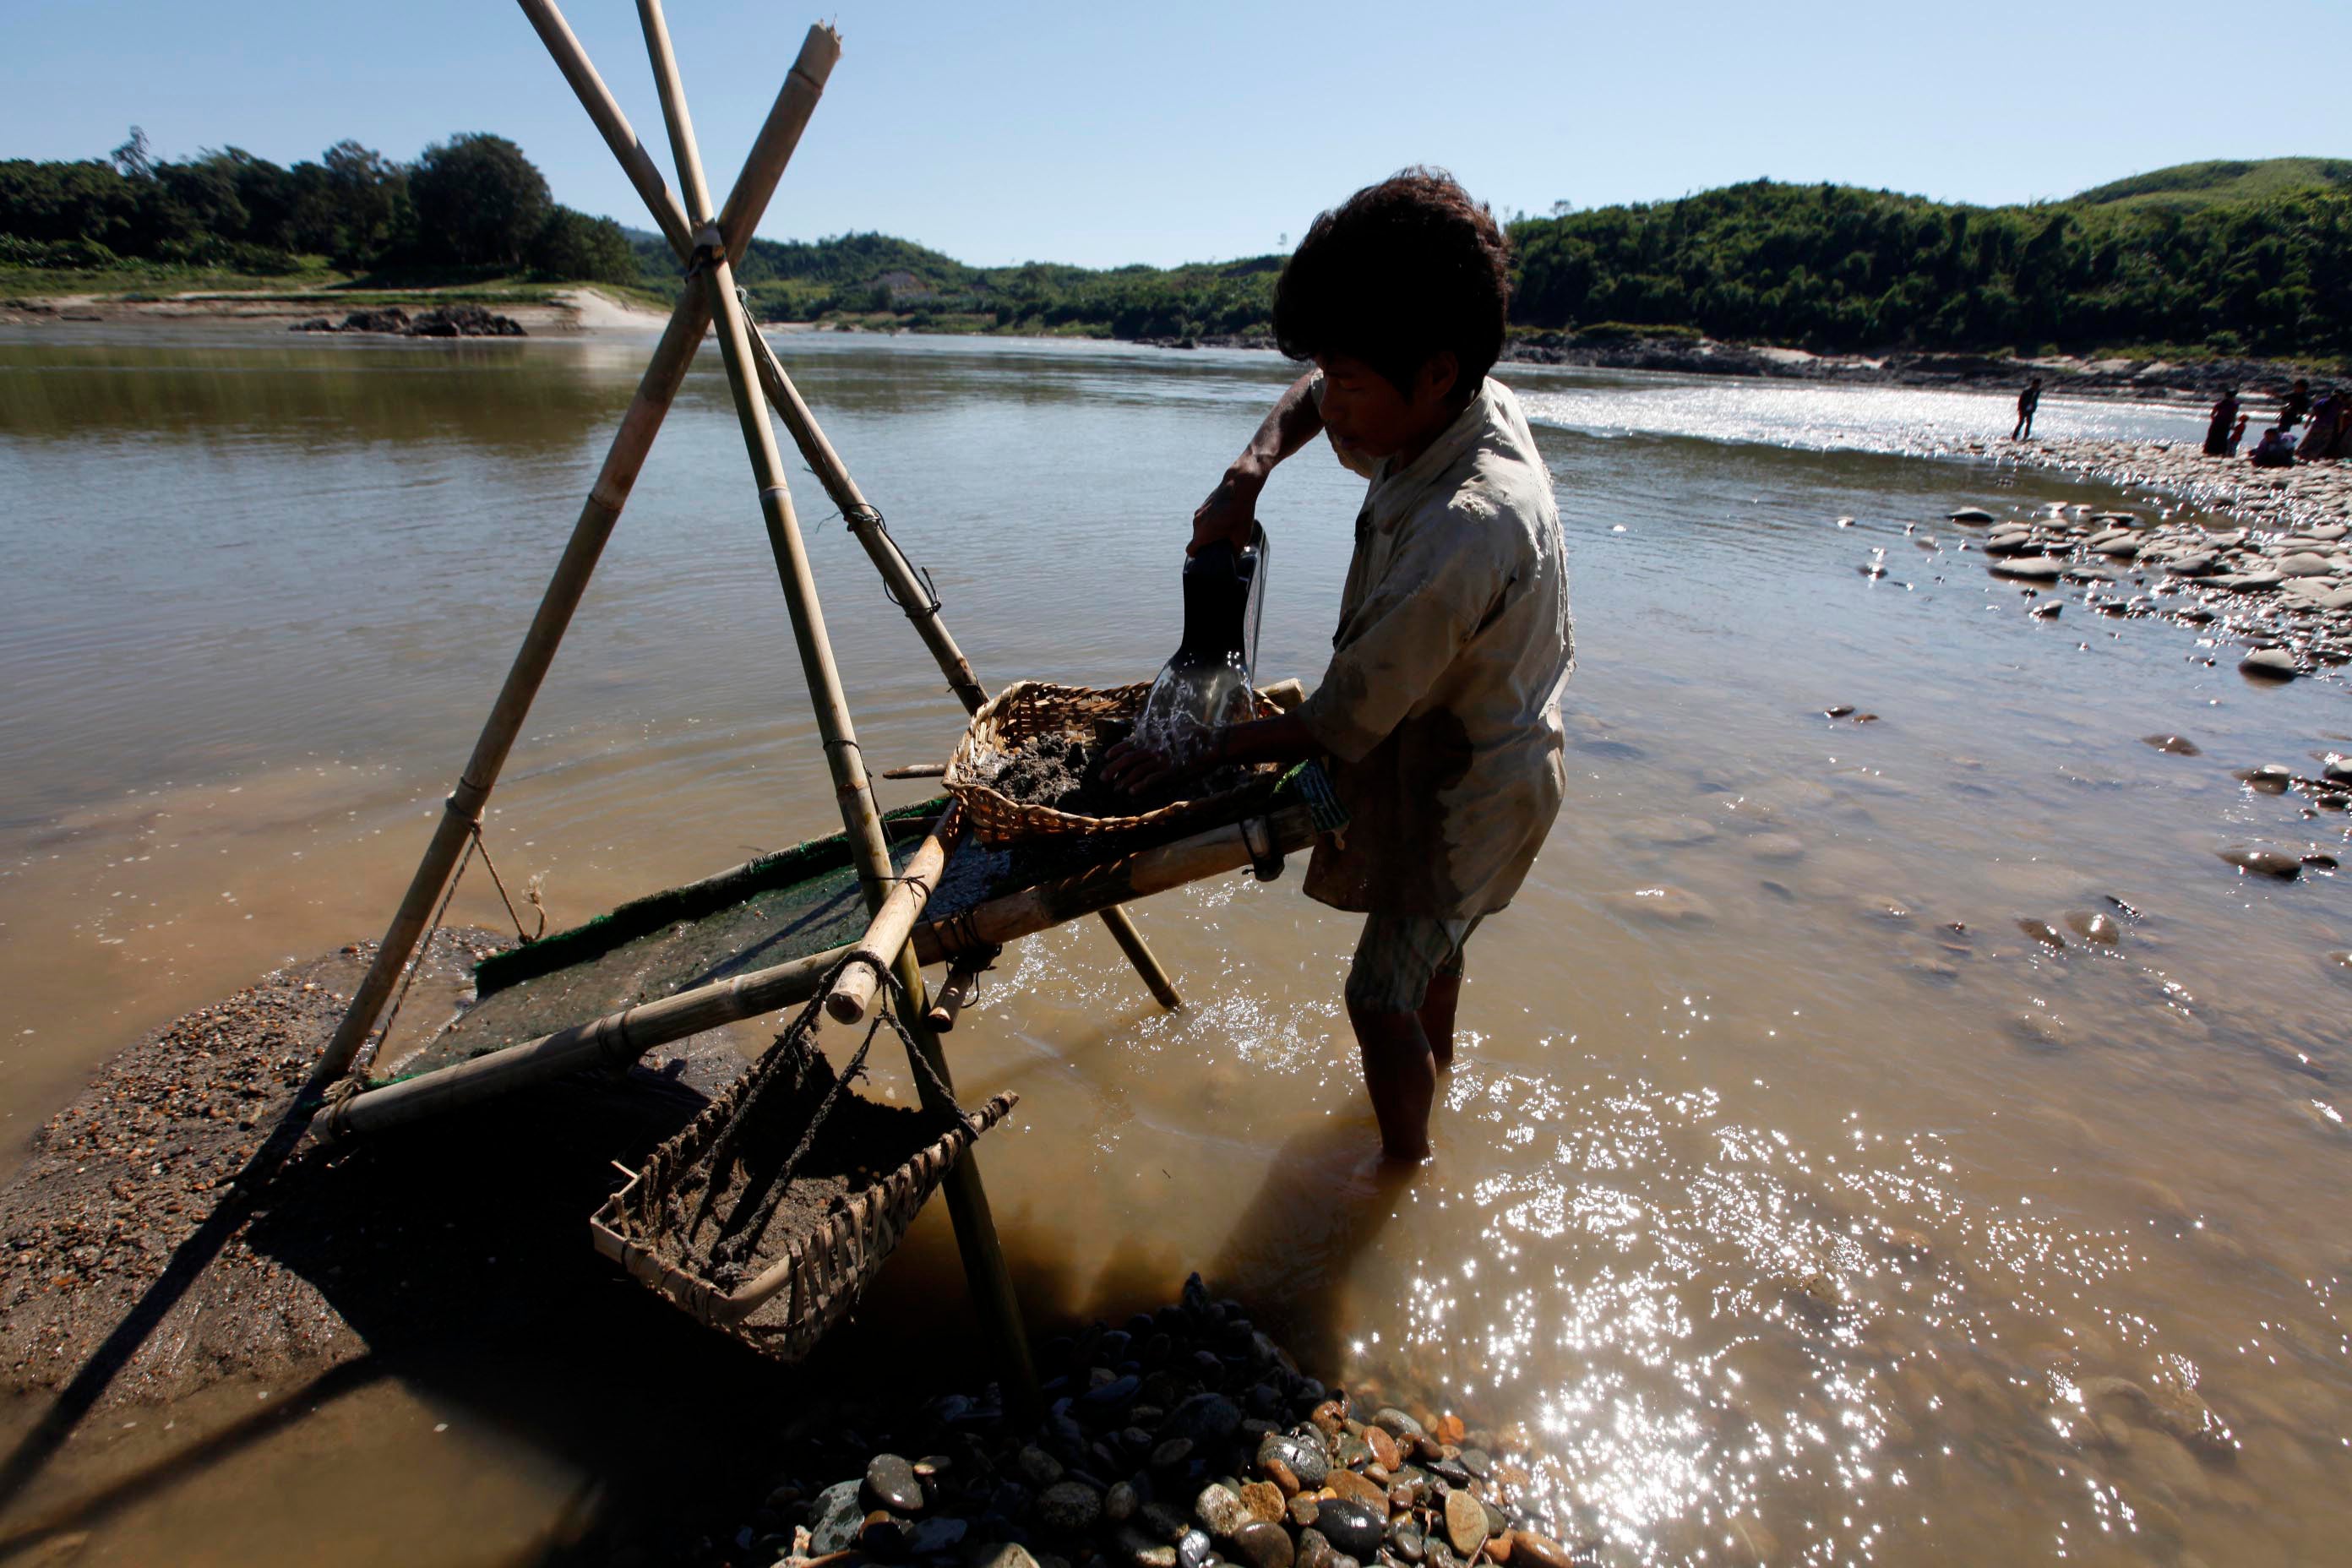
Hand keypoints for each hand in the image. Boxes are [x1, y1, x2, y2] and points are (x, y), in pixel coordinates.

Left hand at [1101, 718, 1218, 795]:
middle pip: (1127, 759)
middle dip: (1113, 769)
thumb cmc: (1196, 739)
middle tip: (1103, 779)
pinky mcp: (1171, 772)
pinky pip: (1151, 780)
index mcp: (1154, 739)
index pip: (1129, 744)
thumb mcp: (1175, 733)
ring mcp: (1162, 760)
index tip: (1106, 757)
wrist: (1212, 745)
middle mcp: (1154, 748)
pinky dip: (1140, 786)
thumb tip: (1152, 739)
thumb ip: (1162, 738)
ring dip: (1123, 781)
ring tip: (1116, 789)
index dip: (1116, 750)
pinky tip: (1131, 792)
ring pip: (1136, 771)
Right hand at [1189, 463, 1262, 556]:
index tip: (1205, 557)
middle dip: (1206, 543)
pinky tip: (1225, 518)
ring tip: (1224, 529)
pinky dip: (1211, 521)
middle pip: (1197, 539)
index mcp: (1203, 534)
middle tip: (1221, 544)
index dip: (1197, 556)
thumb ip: (1235, 552)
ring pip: (1200, 528)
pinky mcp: (1203, 504)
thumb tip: (1234, 561)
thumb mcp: (1241, 537)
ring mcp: (1199, 512)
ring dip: (1208, 531)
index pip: (1190, 550)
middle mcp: (1197, 524)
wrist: (1238, 487)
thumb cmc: (1240, 513)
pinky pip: (1204, 518)